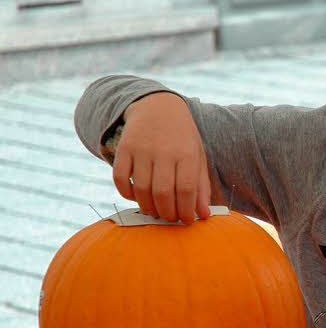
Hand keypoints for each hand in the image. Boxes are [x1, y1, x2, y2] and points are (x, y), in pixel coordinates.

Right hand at [113, 92, 211, 223]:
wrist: (158, 107)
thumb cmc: (182, 138)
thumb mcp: (198, 157)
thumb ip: (201, 186)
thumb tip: (203, 215)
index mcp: (187, 154)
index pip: (186, 190)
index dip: (186, 210)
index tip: (187, 221)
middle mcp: (164, 151)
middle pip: (163, 193)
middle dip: (167, 213)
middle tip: (171, 218)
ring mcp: (142, 149)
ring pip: (141, 189)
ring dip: (148, 207)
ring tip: (156, 211)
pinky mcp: (123, 149)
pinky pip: (120, 179)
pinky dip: (127, 194)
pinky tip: (137, 197)